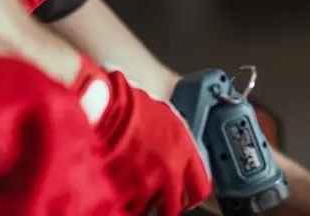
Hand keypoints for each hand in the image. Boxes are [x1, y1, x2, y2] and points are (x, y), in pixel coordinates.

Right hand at [74, 57, 211, 215]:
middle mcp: (171, 170)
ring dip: (144, 203)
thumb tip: (177, 151)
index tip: (187, 198)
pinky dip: (125, 203)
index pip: (201, 187)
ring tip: (134, 192)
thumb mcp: (166, 117)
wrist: (108, 105)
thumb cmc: (133, 104)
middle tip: (158, 202)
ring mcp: (148, 182)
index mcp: (185, 150)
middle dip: (166, 205)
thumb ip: (177, 141)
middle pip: (175, 205)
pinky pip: (128, 207)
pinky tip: (119, 191)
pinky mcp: (126, 189)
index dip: (193, 195)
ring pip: (151, 209)